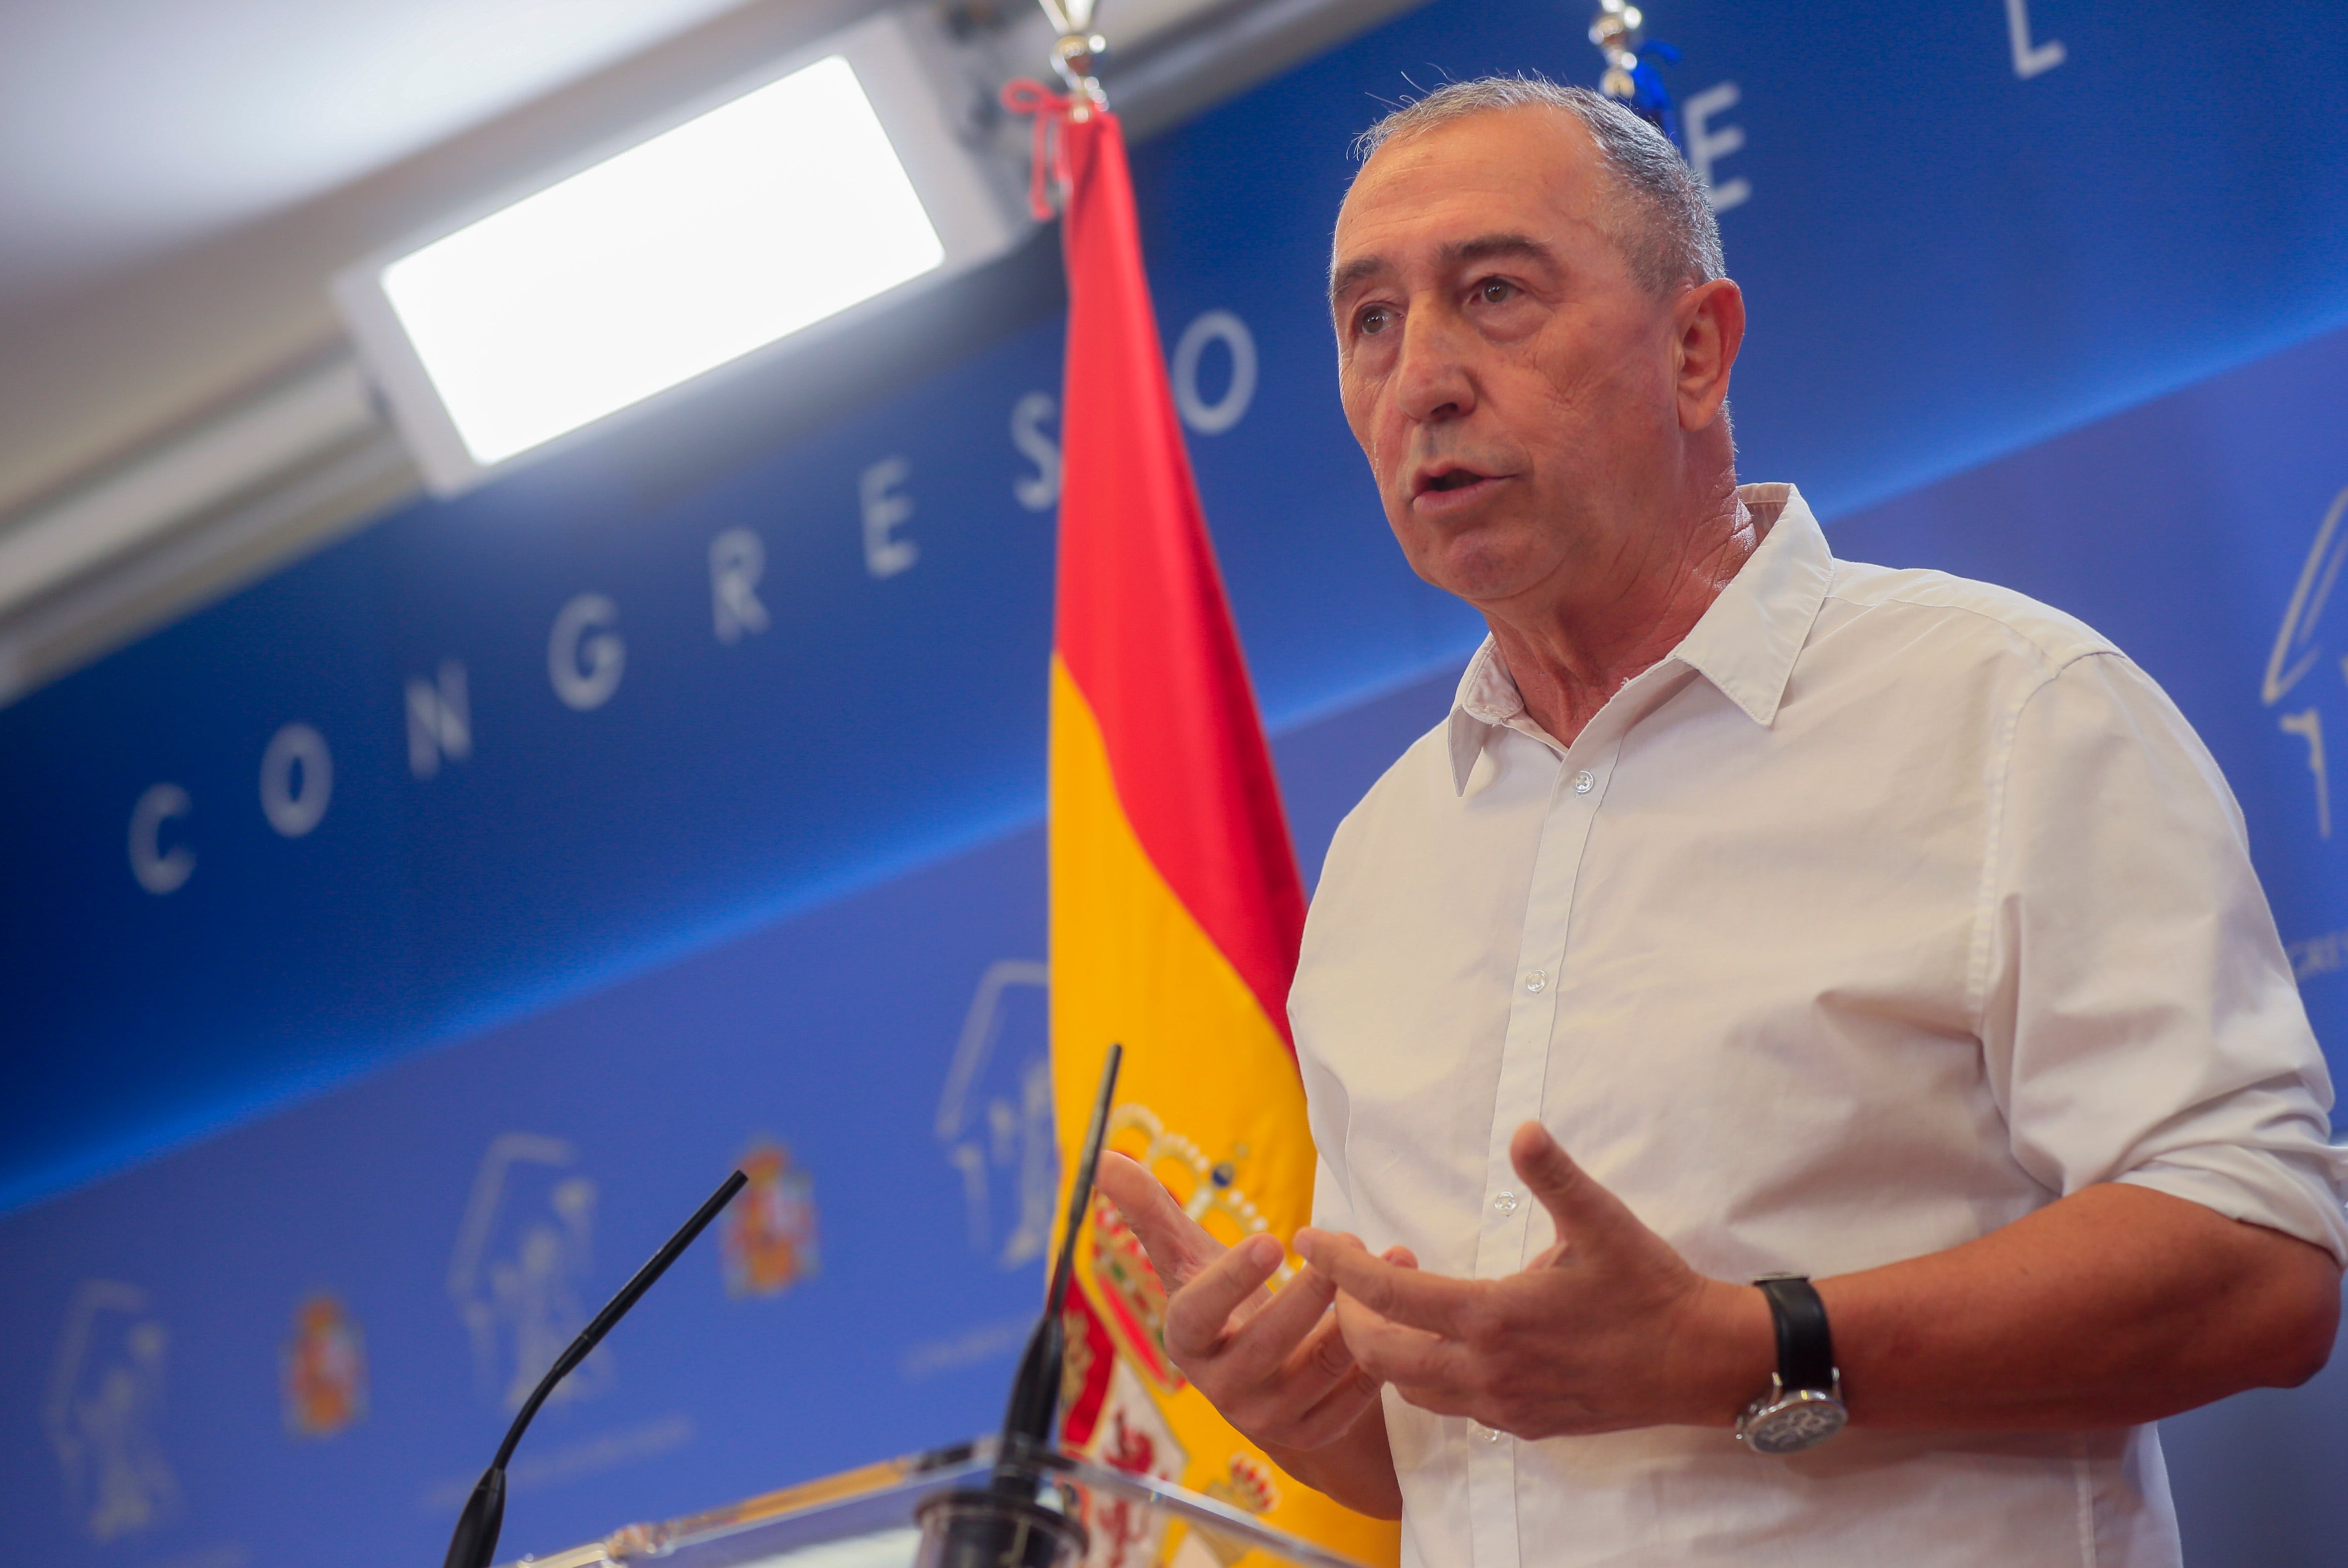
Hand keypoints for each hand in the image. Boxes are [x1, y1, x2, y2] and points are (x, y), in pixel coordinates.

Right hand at [1094, 1151, 1409, 1453]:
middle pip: (1268, 1341)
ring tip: (1391, 1262)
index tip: (1272, 1239)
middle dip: (1311, 1291)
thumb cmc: (1228, 1305)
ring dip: (1361, 1314)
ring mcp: (1271, 1417)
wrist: (1267, 1382)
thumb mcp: (1191, 1261)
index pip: (1198, 1313)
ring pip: (1321, 1366)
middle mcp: (1223, 1386)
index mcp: (1188, 1340)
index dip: (1231, 1278)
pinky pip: (1356, 1396)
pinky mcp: (1316, 1433)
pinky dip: (1381, 1352)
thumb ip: (1152, 1212)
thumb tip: (1104, 1159)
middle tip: (1346, 1246)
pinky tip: (1401, 1311)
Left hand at [1296, 1122, 1769, 1438]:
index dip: (1337, 1266)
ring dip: (1387, 1346)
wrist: (1700, 1363)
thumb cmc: (1649, 1288)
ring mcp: (1503, 1405)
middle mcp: (1487, 1370)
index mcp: (1493, 1317)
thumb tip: (1524, 1130)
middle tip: (1355, 1269)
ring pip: (1409, 1387)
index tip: (1309, 1239)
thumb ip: (1555, 1176)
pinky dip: (1426, 1374)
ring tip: (1400, 1298)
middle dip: (1349, 1312)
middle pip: (1378, 1354)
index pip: (1387, 1296)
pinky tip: (1444, 1338)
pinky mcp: (1523, 1425)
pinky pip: (1450, 1405)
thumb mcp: (1603, 1222)